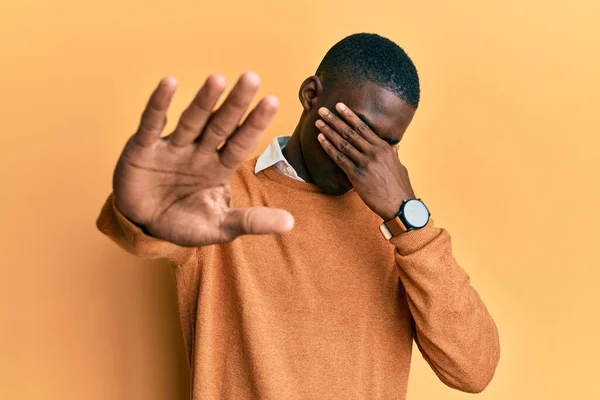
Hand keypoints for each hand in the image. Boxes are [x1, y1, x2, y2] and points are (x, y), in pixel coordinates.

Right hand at [113, 72, 293, 246]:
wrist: (143, 226)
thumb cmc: (184, 222)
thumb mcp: (219, 227)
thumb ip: (251, 222)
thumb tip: (290, 223)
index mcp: (219, 167)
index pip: (241, 142)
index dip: (255, 123)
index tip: (273, 100)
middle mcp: (199, 152)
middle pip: (220, 125)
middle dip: (235, 104)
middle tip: (252, 78)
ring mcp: (171, 148)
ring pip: (191, 120)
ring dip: (203, 101)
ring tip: (218, 79)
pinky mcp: (142, 149)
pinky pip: (151, 124)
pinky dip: (158, 105)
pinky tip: (168, 83)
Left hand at [315, 103, 414, 220]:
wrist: (400, 205)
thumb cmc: (400, 187)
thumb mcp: (399, 166)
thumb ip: (394, 154)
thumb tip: (395, 147)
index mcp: (384, 148)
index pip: (363, 128)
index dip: (349, 116)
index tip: (339, 106)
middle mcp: (374, 152)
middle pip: (350, 132)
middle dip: (334, 120)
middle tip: (322, 110)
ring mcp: (365, 163)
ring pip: (343, 143)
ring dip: (328, 131)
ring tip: (318, 123)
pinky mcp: (357, 175)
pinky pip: (339, 158)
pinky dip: (328, 148)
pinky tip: (320, 140)